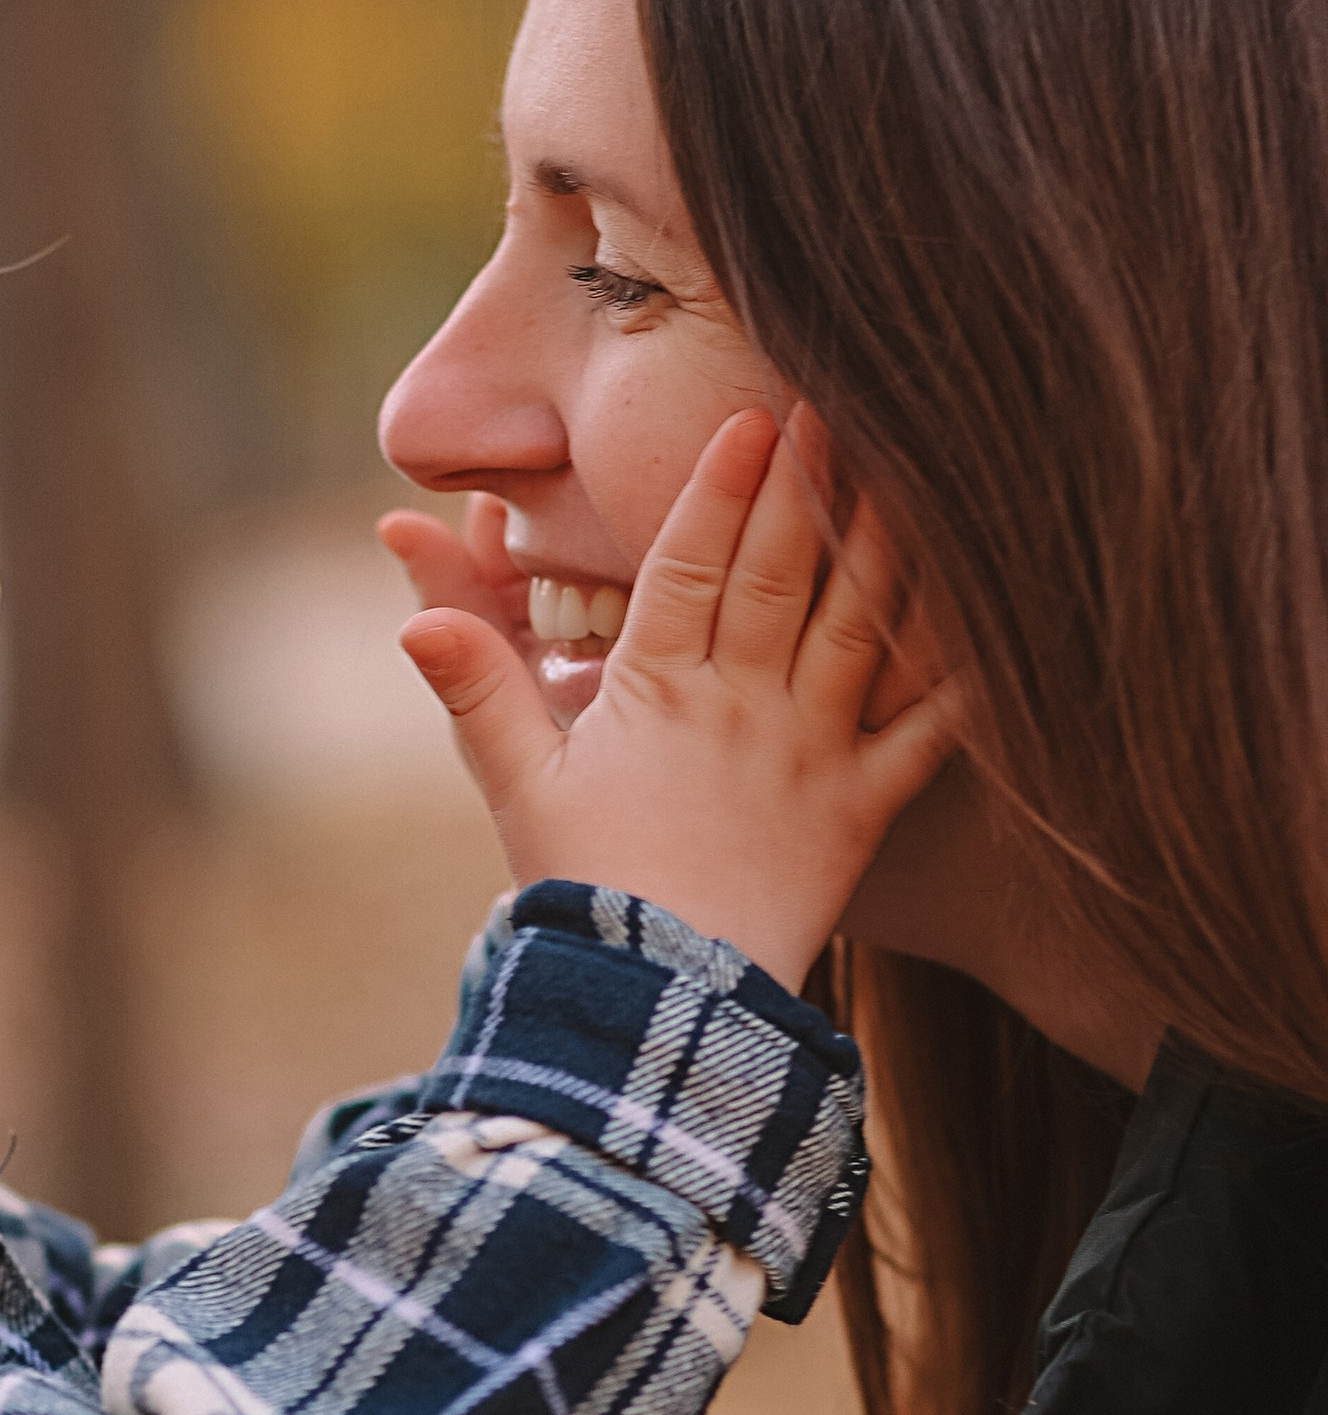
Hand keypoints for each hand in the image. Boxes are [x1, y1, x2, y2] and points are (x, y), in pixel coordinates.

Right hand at [386, 412, 955, 991]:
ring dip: (885, 546)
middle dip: (808, 487)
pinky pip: (926, 737)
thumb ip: (476, 688)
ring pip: (859, 629)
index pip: (688, 567)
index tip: (751, 423)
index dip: (718, 490)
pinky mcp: (861, 813)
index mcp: (655, 693)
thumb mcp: (514, 785)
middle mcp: (741, 708)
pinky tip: (1005, 623)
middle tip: (841, 406)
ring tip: (912, 471)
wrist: (653, 1008)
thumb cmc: (578, 893)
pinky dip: (966, 680)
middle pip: (780, 575)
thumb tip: (410, 613)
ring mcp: (808, 755)